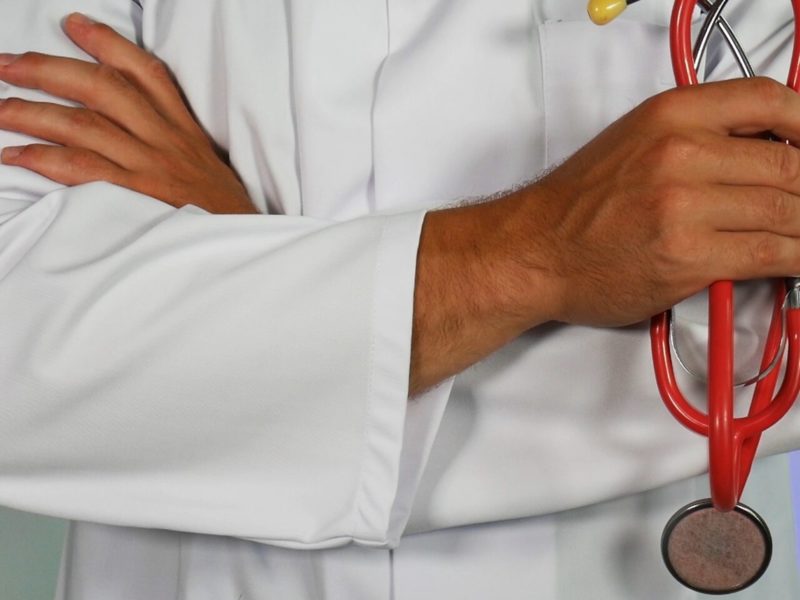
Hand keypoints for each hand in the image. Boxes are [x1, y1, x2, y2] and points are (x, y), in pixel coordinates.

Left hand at [0, 13, 256, 214]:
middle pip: (102, 88)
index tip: (73, 24)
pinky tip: (15, 156)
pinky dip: (42, 159)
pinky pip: (81, 170)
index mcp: (184, 129)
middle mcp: (165, 140)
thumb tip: (131, 127)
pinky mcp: (136, 197)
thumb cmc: (222, 211)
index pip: (146, 72)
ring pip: (83, 124)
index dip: (107, 43)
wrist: (241, 244)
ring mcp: (149, 167)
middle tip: (7, 65)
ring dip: (32, 113)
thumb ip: (174, 141)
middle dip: (48, 70)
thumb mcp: (207, 165)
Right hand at [412, 77, 799, 390]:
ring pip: (787, 212)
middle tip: (799, 205)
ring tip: (799, 233)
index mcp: (669, 116)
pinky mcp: (688, 256)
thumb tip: (761, 151)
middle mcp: (680, 153)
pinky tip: (795, 258)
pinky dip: (796, 258)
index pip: (769, 101)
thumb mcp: (634, 142)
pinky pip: (770, 253)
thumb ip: (696, 136)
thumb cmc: (576, 205)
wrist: (534, 251)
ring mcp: (684, 206)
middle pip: (789, 164)